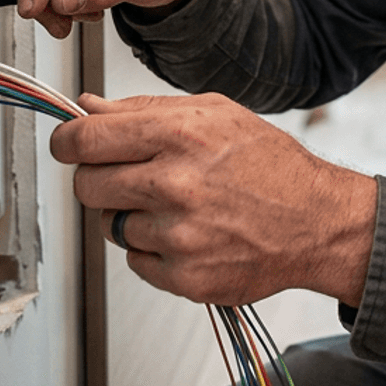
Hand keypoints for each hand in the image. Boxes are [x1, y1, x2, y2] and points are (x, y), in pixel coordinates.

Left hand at [51, 93, 376, 307]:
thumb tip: (88, 108)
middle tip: (129, 176)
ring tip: (177, 206)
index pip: (85, 139)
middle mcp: (175, 185)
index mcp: (179, 135)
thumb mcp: (215, 113)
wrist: (317, 222)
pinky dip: (153, 250)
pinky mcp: (183, 277)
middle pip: (87, 185)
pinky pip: (134, 261)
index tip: (70, 145)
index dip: (68, 141)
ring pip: (110, 225)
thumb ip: (145, 109)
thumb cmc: (270, 165)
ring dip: (132, 216)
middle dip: (99, 178)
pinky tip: (189, 234)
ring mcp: (178, 236)